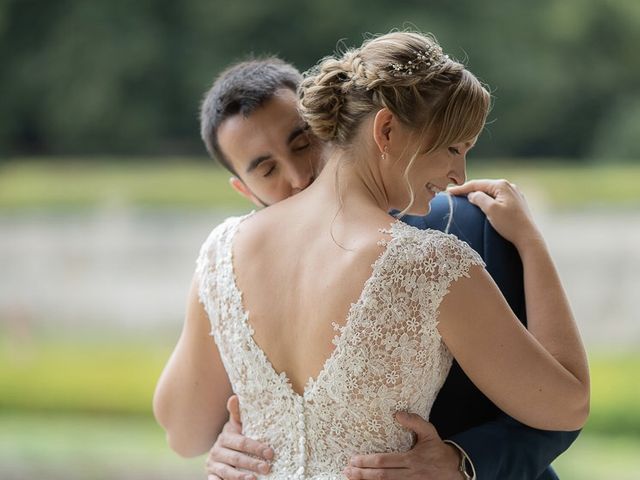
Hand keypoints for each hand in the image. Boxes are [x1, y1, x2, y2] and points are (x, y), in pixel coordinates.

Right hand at [205, 395, 273, 479]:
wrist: (218, 452)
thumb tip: (234, 397)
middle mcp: (217, 451)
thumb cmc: (234, 438)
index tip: (270, 453)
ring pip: (226, 472)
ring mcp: (213, 465)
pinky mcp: (211, 476)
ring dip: (240, 477)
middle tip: (267, 468)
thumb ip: (237, 414)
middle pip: (236, 458)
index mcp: (225, 437)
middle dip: (252, 463)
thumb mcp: (236, 426)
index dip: (256, 447)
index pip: (242, 442)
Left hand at [343, 412, 463, 479]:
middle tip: (347, 471)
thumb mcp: (429, 432)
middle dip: (363, 474)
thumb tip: (397, 414)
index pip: (385, 461)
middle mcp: (411, 474)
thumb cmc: (438, 449)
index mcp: (413, 459)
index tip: (353, 460)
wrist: (455, 470)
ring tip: (352, 479)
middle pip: (382, 476)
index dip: (368, 462)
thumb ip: (414, 421)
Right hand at [448, 179, 540, 250]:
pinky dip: (487, 199)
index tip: (449, 192)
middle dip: (469, 190)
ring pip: (491, 192)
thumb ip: (479, 198)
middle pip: (484, 186)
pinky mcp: (516, 203)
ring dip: (478, 194)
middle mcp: (509, 186)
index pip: (476, 184)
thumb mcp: (491, 210)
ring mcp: (514, 194)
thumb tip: (472, 194)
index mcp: (502, 185)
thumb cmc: (509, 224)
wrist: (528, 237)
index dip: (461, 188)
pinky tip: (482, 203)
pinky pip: (497, 198)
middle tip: (455, 194)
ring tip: (466, 198)